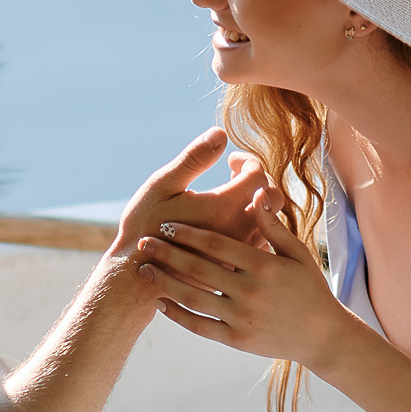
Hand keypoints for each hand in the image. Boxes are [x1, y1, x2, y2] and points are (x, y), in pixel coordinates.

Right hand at [115, 130, 266, 259]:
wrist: (137, 277)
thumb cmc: (144, 227)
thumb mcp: (162, 186)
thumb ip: (194, 158)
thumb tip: (220, 133)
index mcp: (223, 207)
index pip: (257, 174)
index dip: (247, 161)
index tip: (230, 161)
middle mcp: (239, 231)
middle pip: (273, 197)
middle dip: (258, 180)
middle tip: (234, 177)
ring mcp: (239, 253)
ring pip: (270, 223)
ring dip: (257, 204)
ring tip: (231, 198)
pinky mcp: (235, 268)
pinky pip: (260, 244)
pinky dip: (252, 227)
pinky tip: (230, 223)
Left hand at [134, 193, 355, 368]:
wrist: (322, 336)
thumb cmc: (310, 288)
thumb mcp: (297, 253)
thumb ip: (273, 226)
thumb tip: (256, 193)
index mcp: (264, 266)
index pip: (217, 245)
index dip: (188, 233)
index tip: (166, 223)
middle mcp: (250, 292)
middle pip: (199, 269)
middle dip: (167, 254)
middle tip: (143, 241)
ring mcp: (242, 318)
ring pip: (194, 298)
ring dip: (165, 283)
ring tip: (144, 270)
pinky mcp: (237, 340)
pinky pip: (200, 326)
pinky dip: (178, 315)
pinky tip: (161, 302)